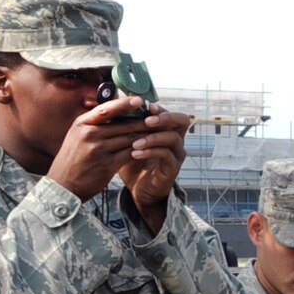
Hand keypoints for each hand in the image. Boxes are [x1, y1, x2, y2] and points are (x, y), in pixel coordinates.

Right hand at [46, 97, 159, 202]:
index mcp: (82, 123)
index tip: (140, 99)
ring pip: (129, 139)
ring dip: (146, 136)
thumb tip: (115, 110)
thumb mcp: (77, 136)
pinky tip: (150, 149)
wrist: (62, 186)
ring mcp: (98, 149)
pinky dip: (141, 151)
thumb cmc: (73, 160)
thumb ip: (94, 124)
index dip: (125, 103)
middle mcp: (89, 134)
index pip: (107, 109)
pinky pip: (129, 154)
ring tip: (160, 132)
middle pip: (123, 124)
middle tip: (159, 117)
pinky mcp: (106, 165)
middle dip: (143, 121)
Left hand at [115, 106, 193, 229]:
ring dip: (153, 137)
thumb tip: (111, 103)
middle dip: (165, 117)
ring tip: (134, 141)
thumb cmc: (133, 163)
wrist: (138, 190)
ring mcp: (176, 154)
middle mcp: (176, 140)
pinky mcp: (173, 168)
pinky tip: (135, 153)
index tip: (144, 106)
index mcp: (166, 130)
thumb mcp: (128, 141)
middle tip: (147, 119)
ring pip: (173, 138)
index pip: (169, 112)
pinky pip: (166, 155)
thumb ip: (125, 125)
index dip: (159, 107)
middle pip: (182, 121)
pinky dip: (150, 152)